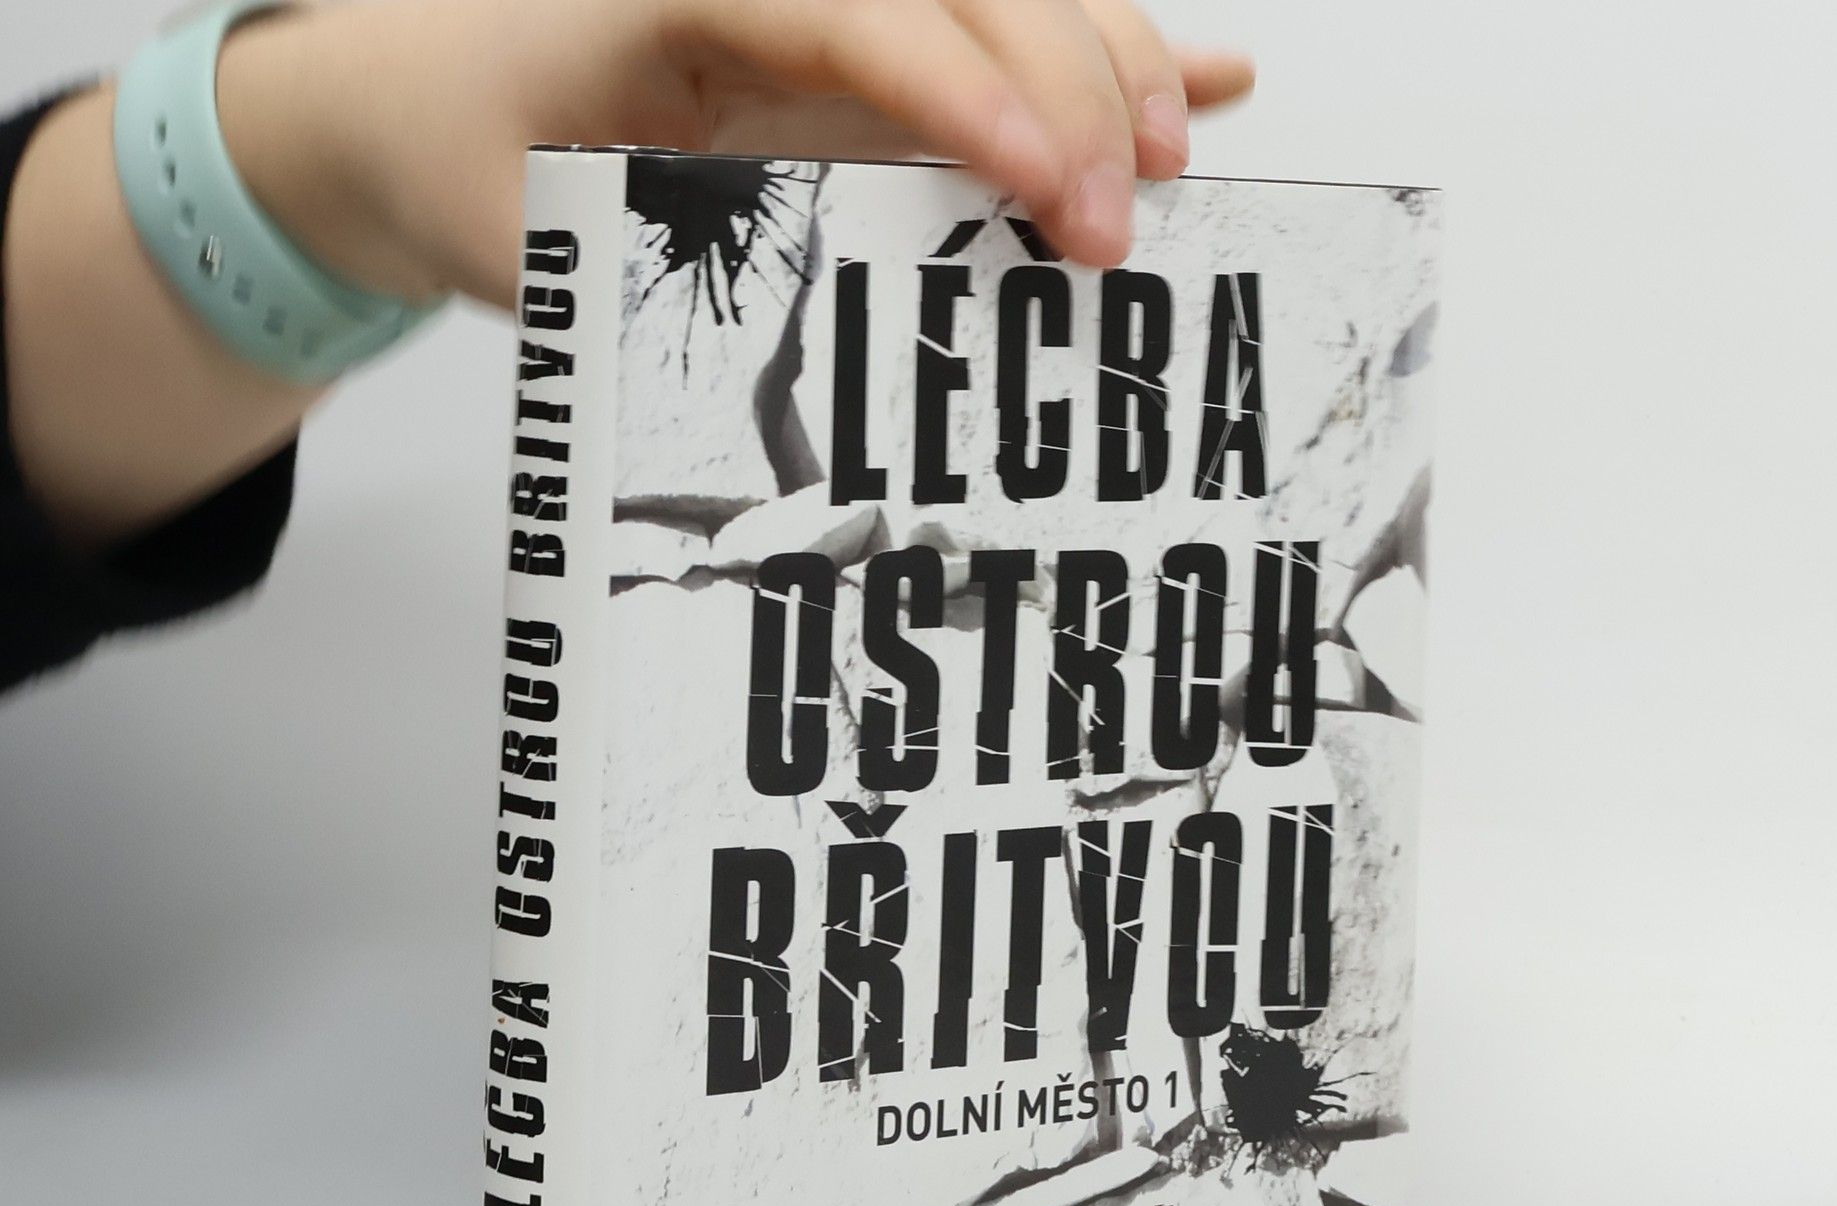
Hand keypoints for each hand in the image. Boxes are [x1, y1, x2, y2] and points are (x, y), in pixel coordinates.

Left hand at [219, 0, 1255, 308]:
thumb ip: (644, 254)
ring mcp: (821, 0)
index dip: (964, 89)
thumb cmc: (460, 160)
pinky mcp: (850, 40)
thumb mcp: (525, 233)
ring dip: (1104, 60)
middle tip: (1112, 224)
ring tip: (1170, 153)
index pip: (852, 10)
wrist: (404, 104)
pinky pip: (985, 35)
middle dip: (1061, 90)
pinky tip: (1200, 79)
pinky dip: (1096, 54)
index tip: (1042, 180)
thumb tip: (798, 313)